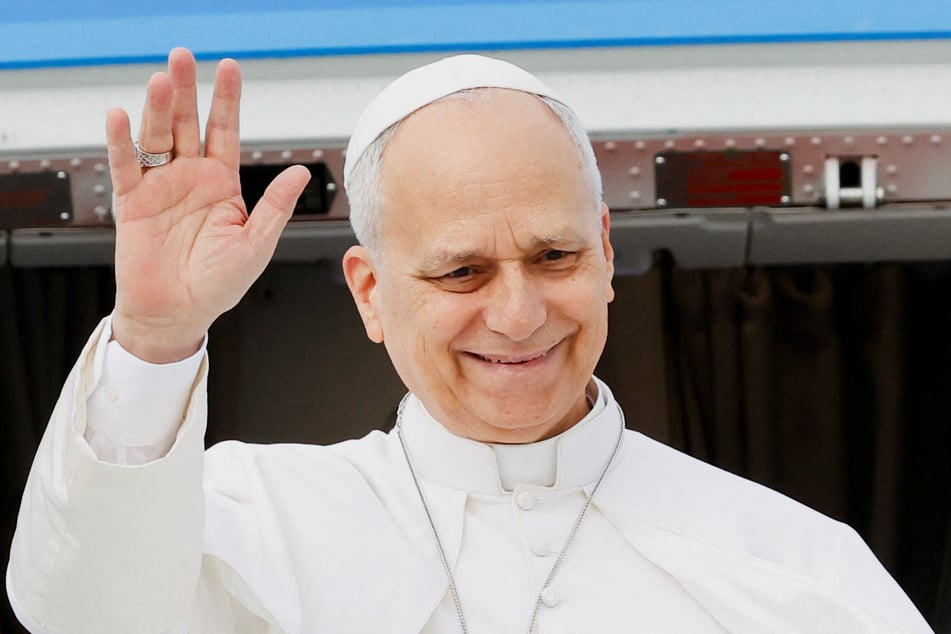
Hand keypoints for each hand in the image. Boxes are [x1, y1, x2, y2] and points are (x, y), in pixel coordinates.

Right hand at [106, 48, 310, 362]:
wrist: (178, 313)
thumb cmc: (219, 284)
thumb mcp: (256, 244)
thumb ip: (276, 207)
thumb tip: (301, 172)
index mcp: (222, 183)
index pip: (224, 131)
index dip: (226, 100)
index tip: (229, 68)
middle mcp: (190, 178)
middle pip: (186, 124)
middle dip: (185, 91)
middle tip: (182, 57)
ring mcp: (160, 187)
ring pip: (156, 138)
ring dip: (155, 108)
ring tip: (159, 81)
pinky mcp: (132, 204)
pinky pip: (126, 167)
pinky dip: (121, 142)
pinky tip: (121, 116)